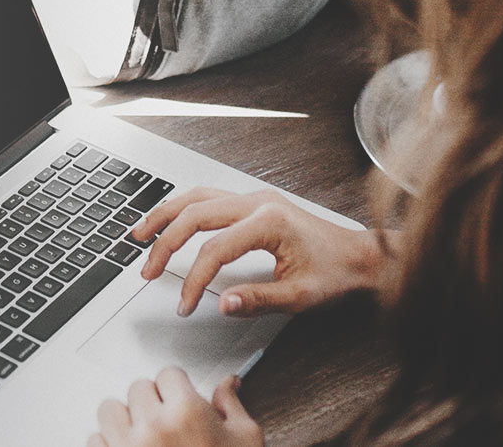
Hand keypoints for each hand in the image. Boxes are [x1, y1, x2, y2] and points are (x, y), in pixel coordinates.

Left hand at [90, 368, 262, 446]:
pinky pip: (95, 440)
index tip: (180, 399)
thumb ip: (232, 407)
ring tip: (143, 435)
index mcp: (187, 412)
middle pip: (138, 388)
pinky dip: (108, 444)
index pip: (168, 374)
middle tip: (167, 422)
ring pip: (110, 410)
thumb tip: (228, 384)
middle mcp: (153, 426)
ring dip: (125, 419)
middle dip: (152, 401)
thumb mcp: (246, 441)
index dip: (177, 387)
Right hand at [131, 187, 385, 316]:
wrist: (361, 257)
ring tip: (140, 235)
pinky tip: (170, 221)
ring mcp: (255, 198)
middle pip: (195, 214)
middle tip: (147, 271)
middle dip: (165, 244)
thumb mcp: (300, 296)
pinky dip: (183, 209)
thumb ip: (258, 300)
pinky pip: (209, 198)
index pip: (214, 249)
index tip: (185, 304)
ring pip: (197, 197)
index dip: (193, 280)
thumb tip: (222, 303)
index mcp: (269, 222)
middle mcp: (258, 202)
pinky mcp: (254, 203)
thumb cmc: (337, 273)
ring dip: (166, 216)